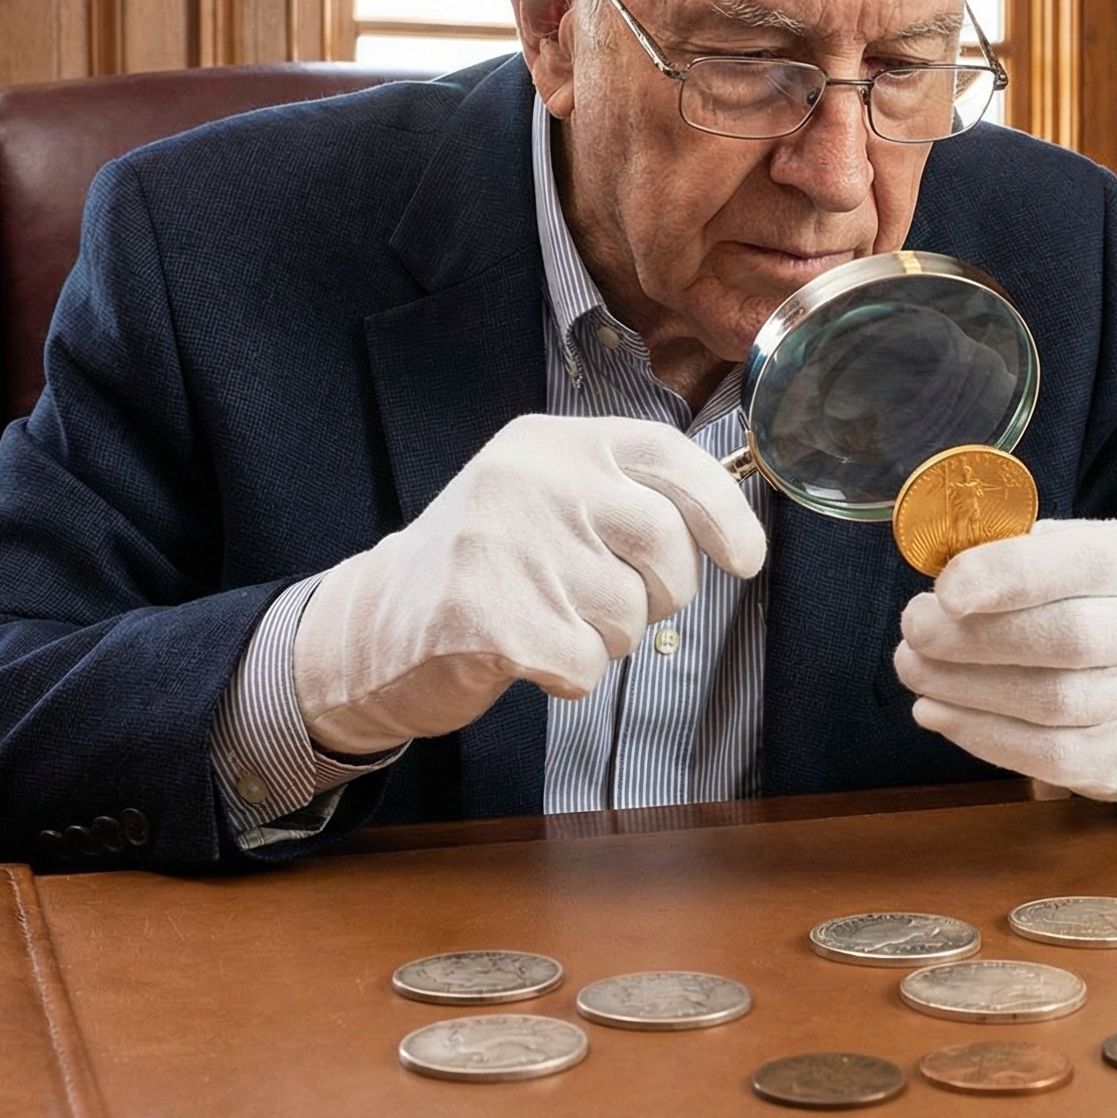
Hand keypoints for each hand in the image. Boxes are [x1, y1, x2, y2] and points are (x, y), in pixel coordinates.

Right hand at [292, 415, 765, 753]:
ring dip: (606, 637)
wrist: (371, 627)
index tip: (745, 558)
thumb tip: (729, 525)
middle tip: (614, 600)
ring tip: (549, 618)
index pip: (668, 457)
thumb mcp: (545, 498)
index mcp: (551, 443)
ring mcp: (505, 546)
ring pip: (630, 615)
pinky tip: (526, 654)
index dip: (723, 511)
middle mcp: (530, 481)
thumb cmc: (484, 566)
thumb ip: (622, 496)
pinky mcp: (487, 618)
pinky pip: (587, 664)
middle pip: (665, 546)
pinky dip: (570, 675)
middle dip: (662, 592)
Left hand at [894, 517, 1116, 800]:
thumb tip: (948, 582)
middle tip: (915, 630)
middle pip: (1071, 640)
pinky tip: (940, 713)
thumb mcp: (1093, 546)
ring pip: (1054, 705)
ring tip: (916, 670)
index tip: (946, 588)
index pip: (1086, 562)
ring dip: (966, 690)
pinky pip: (1050, 757)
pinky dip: (983, 736)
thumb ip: (1028, 553)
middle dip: (977, 639)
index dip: (1010, 575)